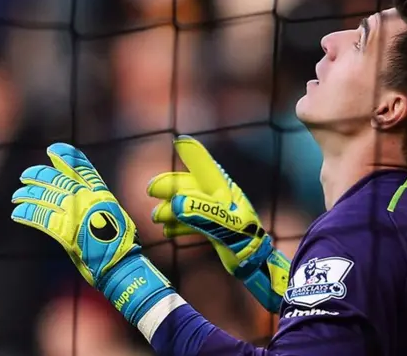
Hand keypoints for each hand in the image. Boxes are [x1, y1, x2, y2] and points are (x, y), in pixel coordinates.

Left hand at [11, 143, 171, 323]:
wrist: (123, 265)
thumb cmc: (122, 245)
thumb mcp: (115, 217)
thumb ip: (99, 206)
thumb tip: (86, 200)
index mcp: (103, 195)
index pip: (82, 169)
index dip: (67, 157)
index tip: (54, 150)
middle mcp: (89, 200)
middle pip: (58, 180)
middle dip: (39, 175)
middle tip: (27, 175)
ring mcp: (77, 215)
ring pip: (46, 197)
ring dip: (28, 195)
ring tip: (18, 195)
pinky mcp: (66, 232)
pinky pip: (41, 219)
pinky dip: (27, 214)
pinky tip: (18, 213)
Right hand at [147, 135, 288, 311]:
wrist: (255, 264)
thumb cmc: (245, 241)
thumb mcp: (226, 225)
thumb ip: (202, 212)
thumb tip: (176, 202)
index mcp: (225, 191)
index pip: (205, 167)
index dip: (193, 154)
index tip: (180, 141)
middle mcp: (220, 199)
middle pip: (191, 186)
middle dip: (171, 186)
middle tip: (151, 190)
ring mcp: (218, 213)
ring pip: (189, 204)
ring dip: (172, 208)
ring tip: (157, 217)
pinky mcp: (216, 229)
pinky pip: (193, 221)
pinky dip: (179, 224)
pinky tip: (167, 231)